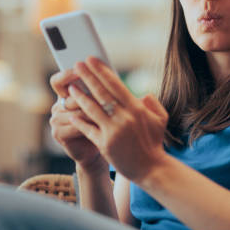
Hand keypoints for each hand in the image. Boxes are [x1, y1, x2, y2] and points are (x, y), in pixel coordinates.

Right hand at [49, 69, 104, 169]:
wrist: (100, 148)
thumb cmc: (104, 122)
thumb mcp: (102, 103)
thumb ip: (101, 89)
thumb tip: (111, 73)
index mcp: (67, 94)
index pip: (59, 80)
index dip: (67, 74)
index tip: (80, 67)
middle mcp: (58, 105)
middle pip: (71, 95)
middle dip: (89, 96)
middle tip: (102, 95)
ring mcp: (56, 119)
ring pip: (75, 111)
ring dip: (92, 112)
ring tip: (107, 113)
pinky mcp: (58, 133)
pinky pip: (74, 125)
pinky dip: (88, 125)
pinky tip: (98, 125)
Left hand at [67, 57, 168, 182]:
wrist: (151, 169)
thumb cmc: (154, 142)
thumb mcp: (160, 119)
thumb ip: (152, 102)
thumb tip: (142, 94)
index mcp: (136, 108)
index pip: (115, 84)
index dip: (102, 71)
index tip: (92, 60)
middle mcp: (124, 117)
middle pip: (101, 92)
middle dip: (87, 76)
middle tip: (77, 65)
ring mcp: (113, 131)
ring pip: (92, 109)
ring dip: (79, 96)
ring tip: (70, 87)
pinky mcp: (105, 144)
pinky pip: (88, 129)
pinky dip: (79, 120)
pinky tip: (71, 113)